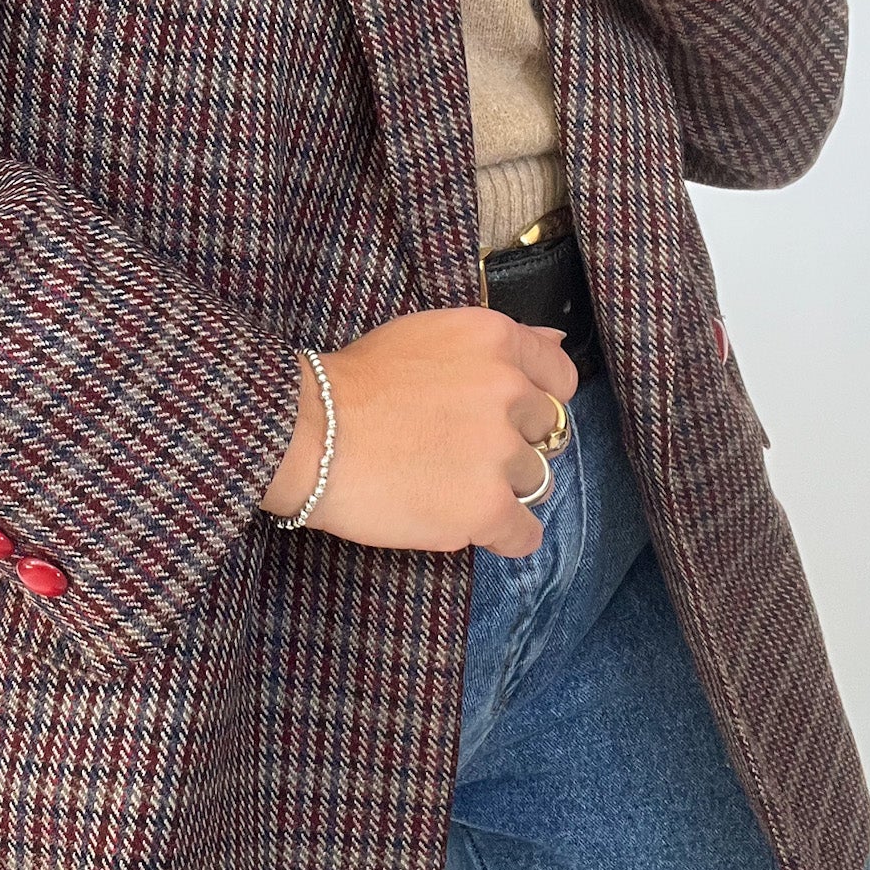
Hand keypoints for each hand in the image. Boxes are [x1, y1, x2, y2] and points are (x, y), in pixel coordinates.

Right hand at [259, 308, 579, 559]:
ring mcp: (499, 452)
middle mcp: (508, 390)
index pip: (560, 375)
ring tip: (449, 484)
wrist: (308, 433)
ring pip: (536, 481)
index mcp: (494, 340)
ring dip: (502, 487)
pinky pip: (525, 533)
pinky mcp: (486, 507)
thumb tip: (555, 337)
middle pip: (547, 431)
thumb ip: (494, 342)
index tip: (507, 415)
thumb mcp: (426, 334)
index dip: (536, 399)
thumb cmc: (352, 382)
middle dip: (514, 442)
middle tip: (462, 450)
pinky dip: (503, 534)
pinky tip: (467, 523)